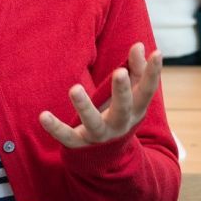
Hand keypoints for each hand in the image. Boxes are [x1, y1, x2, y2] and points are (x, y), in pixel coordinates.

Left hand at [39, 42, 163, 148]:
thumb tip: (139, 45)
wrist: (108, 154)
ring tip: (74, 89)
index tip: (157, 53)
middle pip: (123, 108)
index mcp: (136, 109)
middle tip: (120, 72)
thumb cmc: (121, 111)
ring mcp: (100, 135)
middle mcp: (120, 123)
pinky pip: (66, 137)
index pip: (147, 90)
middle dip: (122, 91)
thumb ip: (136, 69)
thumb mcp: (132, 93)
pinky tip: (43, 115)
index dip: (153, 73)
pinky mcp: (80, 143)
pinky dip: (55, 128)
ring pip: (93, 123)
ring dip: (84, 107)